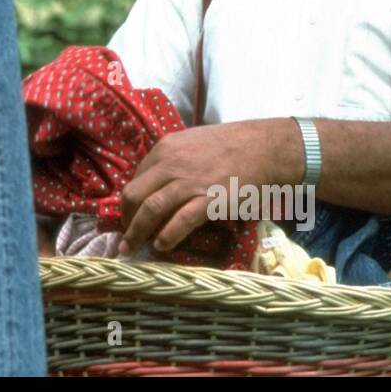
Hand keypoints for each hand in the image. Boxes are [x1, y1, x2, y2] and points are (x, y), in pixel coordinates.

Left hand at [118, 119, 299, 255]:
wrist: (265, 147)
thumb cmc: (230, 145)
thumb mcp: (191, 143)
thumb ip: (172, 160)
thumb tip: (156, 184)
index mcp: (165, 149)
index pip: (135, 179)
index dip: (129, 202)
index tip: (129, 217)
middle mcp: (171, 164)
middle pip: (134, 195)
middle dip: (125, 220)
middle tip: (125, 237)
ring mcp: (189, 182)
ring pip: (151, 209)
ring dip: (137, 233)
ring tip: (132, 248)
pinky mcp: (209, 199)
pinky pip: (181, 221)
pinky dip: (167, 236)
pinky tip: (162, 246)